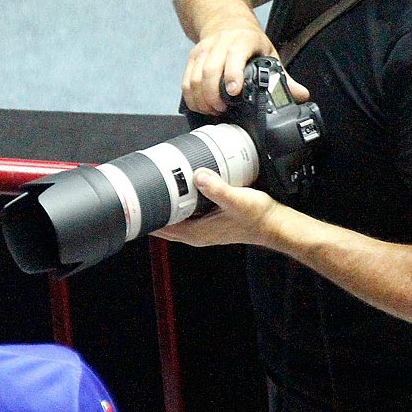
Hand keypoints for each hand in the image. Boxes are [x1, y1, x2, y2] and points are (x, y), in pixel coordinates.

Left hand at [151, 169, 281, 248]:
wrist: (275, 224)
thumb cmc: (258, 217)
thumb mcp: (236, 199)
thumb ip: (216, 188)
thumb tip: (197, 176)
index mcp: (197, 233)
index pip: (163, 229)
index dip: (148, 218)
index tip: (137, 203)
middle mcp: (198, 234)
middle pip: (166, 225)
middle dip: (154, 211)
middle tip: (143, 192)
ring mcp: (204, 229)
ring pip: (177, 220)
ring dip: (167, 207)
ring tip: (159, 189)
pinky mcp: (211, 222)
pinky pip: (189, 214)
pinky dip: (181, 205)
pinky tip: (184, 191)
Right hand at [181, 27, 308, 114]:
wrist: (225, 20)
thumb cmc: (249, 41)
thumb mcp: (269, 53)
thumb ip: (283, 77)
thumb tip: (301, 94)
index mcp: (243, 40)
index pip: (235, 55)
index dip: (232, 74)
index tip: (233, 92)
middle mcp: (221, 43)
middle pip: (210, 70)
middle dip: (214, 95)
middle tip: (223, 109)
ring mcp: (204, 49)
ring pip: (195, 77)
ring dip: (203, 99)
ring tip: (214, 110)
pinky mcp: (192, 57)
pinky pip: (186, 81)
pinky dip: (192, 97)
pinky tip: (203, 105)